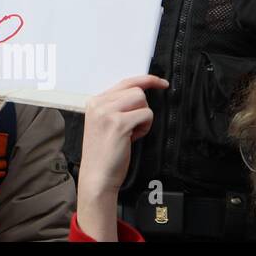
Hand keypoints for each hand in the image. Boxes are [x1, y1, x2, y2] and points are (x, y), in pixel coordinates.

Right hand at [76, 74, 166, 240]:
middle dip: (143, 107)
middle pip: (136, 90)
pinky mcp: (118, 123)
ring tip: (132, 132)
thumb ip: (117, 107)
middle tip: (137, 125)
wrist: (97, 175)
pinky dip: (145, 127)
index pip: (125, 81)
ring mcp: (107, 112)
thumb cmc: (104, 153)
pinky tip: (133, 138)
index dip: (147, 80)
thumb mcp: (105, 124)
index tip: (161, 83)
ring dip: (144, 117)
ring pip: (141, 99)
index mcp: (94, 101)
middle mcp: (98, 103)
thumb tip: (141, 95)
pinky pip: (146, 115)